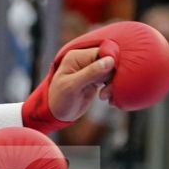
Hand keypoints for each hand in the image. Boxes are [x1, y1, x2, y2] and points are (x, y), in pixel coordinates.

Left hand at [24, 21, 168, 131]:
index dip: (111, 63)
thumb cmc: (59, 99)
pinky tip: (109, 99)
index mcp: (77, 57)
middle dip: (113, 75)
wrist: (54, 115)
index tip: (115, 75)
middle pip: (109, 61)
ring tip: (105, 97)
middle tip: (107, 91)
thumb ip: (90, 73)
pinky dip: (112, 89)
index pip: (101, 53)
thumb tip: (109, 61)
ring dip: (113, 84)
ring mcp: (90, 71)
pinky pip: (109, 81)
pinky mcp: (95, 81)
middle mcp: (84, 61)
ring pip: (111, 72)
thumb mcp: (73, 86)